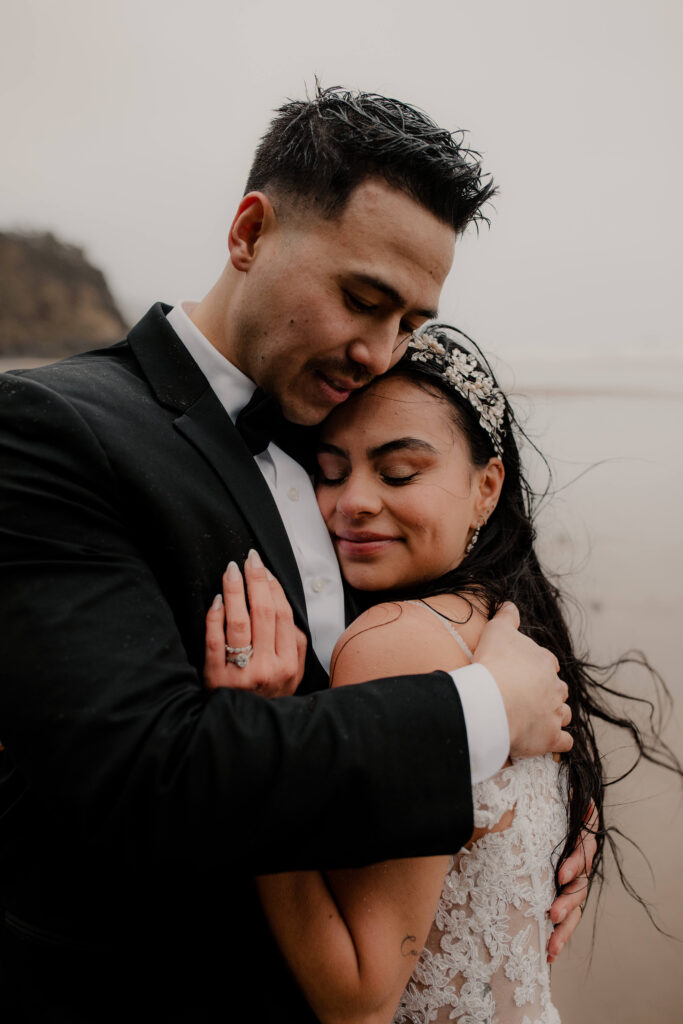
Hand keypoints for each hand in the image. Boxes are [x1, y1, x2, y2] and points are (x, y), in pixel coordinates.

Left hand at [204, 549, 306, 696]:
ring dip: (234, 591)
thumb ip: (294, 644)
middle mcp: (268, 668)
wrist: (243, 731)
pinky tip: (216, 600)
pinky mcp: (217, 678)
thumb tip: (283, 608)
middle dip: (256, 580)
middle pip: (263, 613)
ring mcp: (242, 673)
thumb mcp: (292, 676)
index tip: (264, 569)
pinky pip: (215, 641)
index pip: (283, 615)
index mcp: (289, 664)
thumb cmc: (266, 698)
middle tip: (249, 559)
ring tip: (230, 571)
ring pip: (239, 622)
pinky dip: (215, 617)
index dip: (273, 587)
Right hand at [473, 602, 571, 757]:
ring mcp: (555, 713)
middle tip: (531, 697)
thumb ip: (507, 617)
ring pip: (564, 714)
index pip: (548, 664)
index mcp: (544, 662)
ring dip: (555, 716)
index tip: (528, 673)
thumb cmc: (495, 663)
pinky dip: (559, 742)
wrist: (495, 699)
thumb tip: (510, 605)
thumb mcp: (497, 631)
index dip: (539, 668)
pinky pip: (564, 742)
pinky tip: (550, 741)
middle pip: (559, 690)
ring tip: (540, 719)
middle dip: (550, 693)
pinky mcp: (551, 737)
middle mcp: (555, 687)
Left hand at [547, 803, 597, 961]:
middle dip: (567, 902)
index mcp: (579, 838)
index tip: (561, 875)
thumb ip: (565, 792)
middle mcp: (579, 862)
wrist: (543, 809)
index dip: (574, 864)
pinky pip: (565, 918)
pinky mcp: (561, 894)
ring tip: (551, 947)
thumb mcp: (557, 794)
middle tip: (552, 913)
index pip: (582, 852)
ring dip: (564, 929)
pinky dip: (558, 936)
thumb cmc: (548, 801)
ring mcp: (572, 881)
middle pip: (580, 886)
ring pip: (574, 908)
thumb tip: (570, 780)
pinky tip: (549, 955)